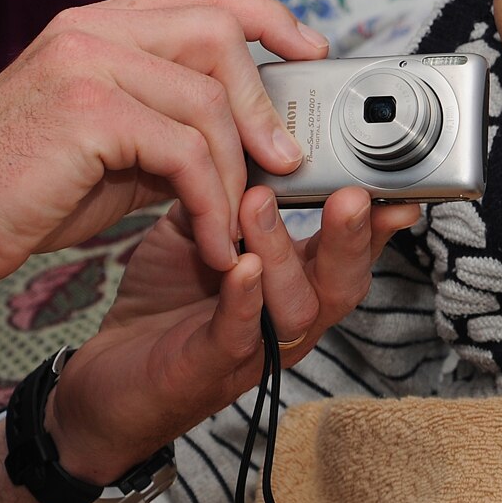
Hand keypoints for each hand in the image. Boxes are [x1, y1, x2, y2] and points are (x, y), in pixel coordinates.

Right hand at [0, 0, 329, 363]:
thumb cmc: (18, 193)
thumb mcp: (109, 149)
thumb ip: (170, 127)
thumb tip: (249, 139)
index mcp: (93, 25)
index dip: (267, 14)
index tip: (310, 51)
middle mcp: (89, 28)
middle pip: (220, 30)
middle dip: (264, 101)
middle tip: (286, 161)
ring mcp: (86, 62)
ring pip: (209, 99)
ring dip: (239, 172)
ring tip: (238, 225)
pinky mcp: (87, 111)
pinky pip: (186, 150)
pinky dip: (213, 203)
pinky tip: (212, 240)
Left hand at [48, 185, 421, 482]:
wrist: (106, 373)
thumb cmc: (165, 300)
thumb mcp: (201, 229)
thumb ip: (228, 188)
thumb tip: (247, 129)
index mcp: (294, 280)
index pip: (350, 249)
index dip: (378, 221)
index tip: (395, 187)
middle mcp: (287, 317)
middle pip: (343, 281)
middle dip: (352, 237)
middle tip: (349, 194)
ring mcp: (253, 348)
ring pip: (296, 307)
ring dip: (283, 252)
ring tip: (258, 204)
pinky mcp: (207, 368)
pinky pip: (238, 335)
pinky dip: (244, 300)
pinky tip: (241, 267)